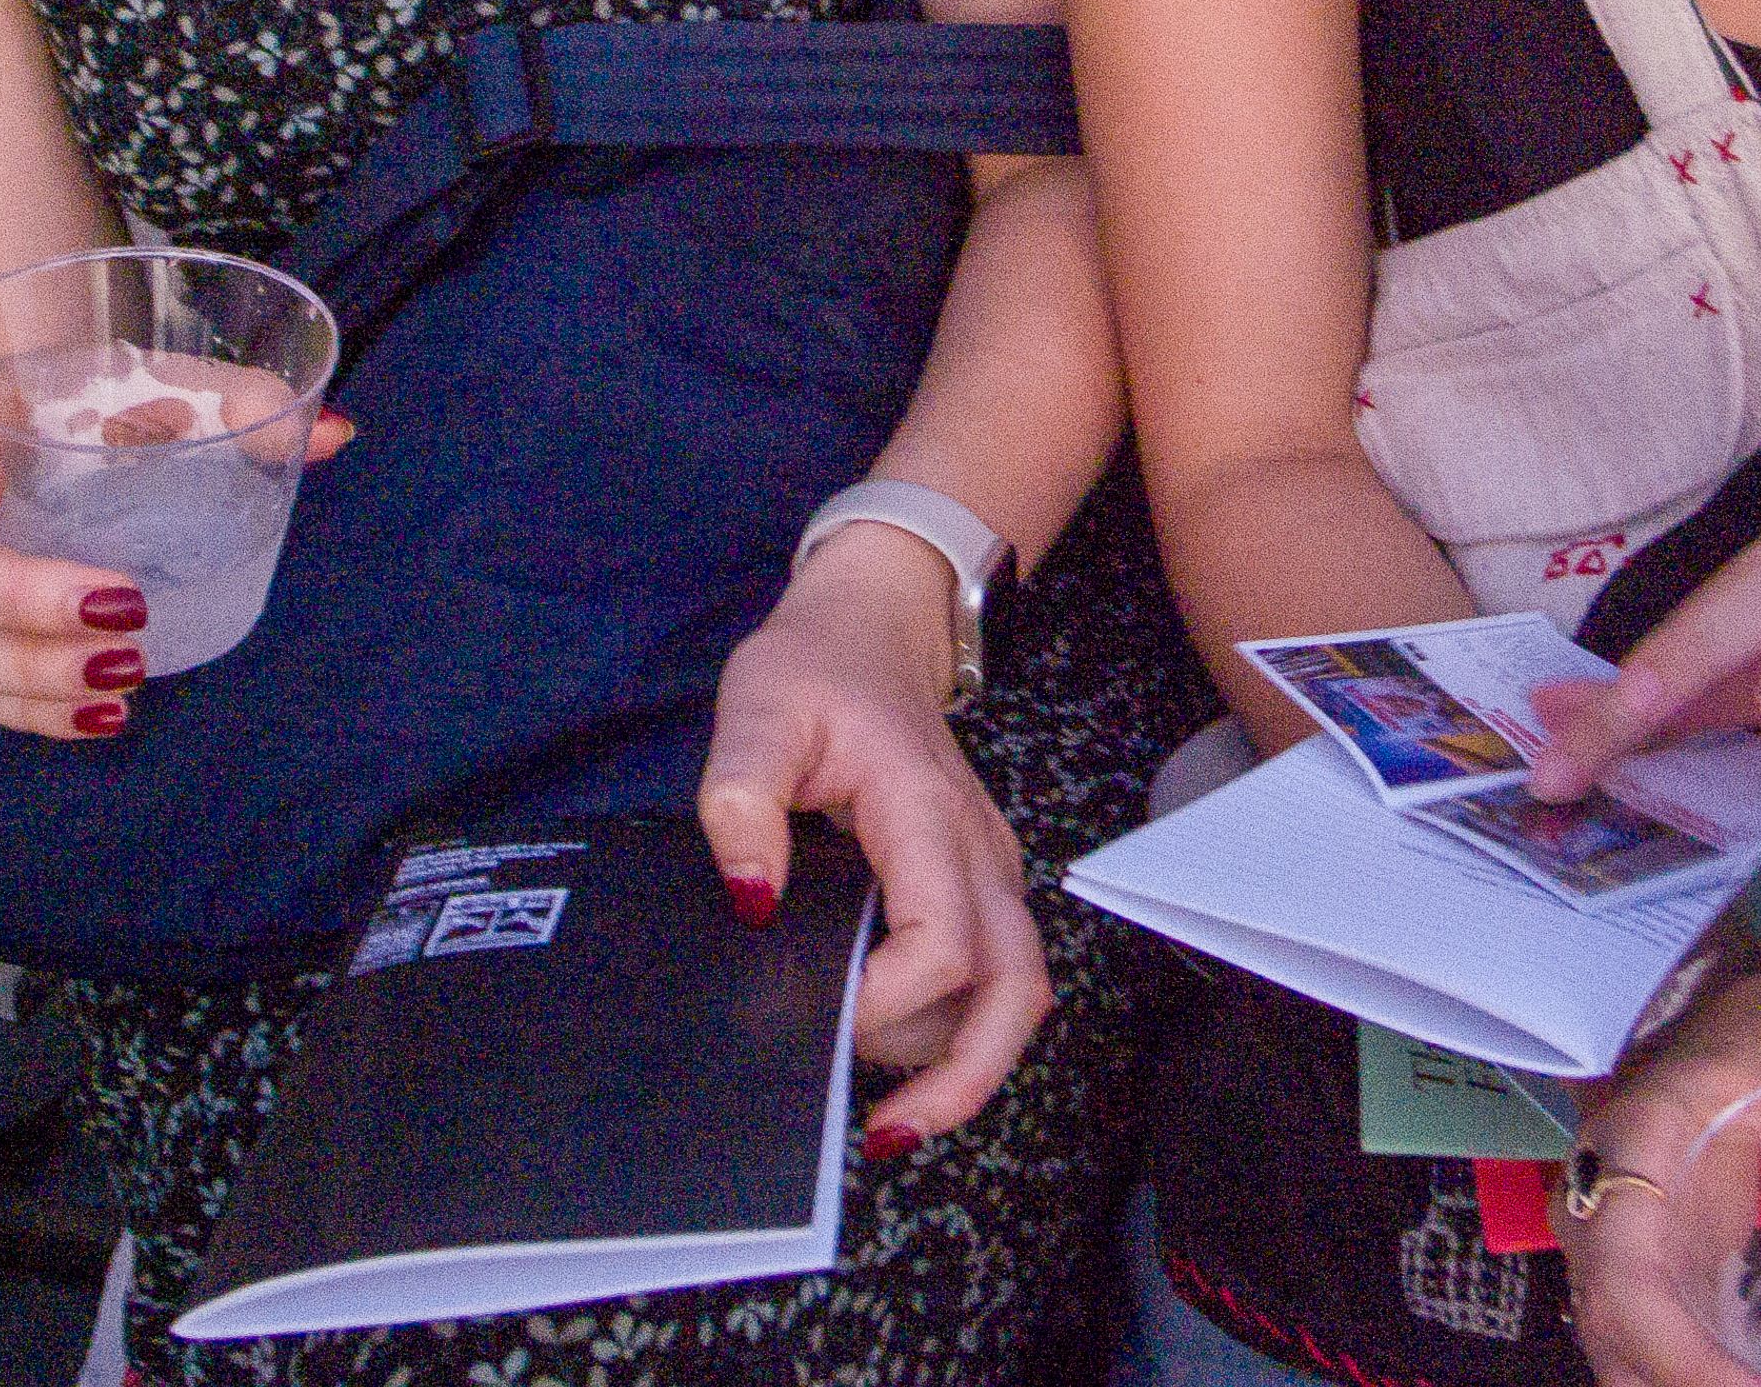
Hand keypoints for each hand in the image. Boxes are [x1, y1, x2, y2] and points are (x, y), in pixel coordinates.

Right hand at [0, 385, 352, 739]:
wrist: (0, 441)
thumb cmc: (72, 410)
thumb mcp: (143, 386)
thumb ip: (231, 401)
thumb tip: (333, 435)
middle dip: (18, 598)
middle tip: (123, 607)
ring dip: (26, 672)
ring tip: (124, 675)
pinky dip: (22, 710)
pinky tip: (97, 712)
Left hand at [699, 522, 1050, 1148]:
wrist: (874, 627)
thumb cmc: (815, 667)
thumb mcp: (758, 708)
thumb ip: (743, 800)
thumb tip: (752, 902)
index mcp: (925, 810)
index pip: (944, 937)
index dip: (889, 998)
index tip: (822, 1010)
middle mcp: (977, 850)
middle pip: (1016, 987)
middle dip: (966, 1076)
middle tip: (892, 1133)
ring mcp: (987, 871)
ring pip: (1016, 992)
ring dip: (966, 1065)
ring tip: (888, 1115)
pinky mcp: (978, 887)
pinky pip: (995, 977)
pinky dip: (961, 1035)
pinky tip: (900, 1063)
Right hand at [1563, 970, 1760, 1386]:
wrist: (1685, 1002)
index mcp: (1640, 1154)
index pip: (1628, 1281)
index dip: (1680, 1361)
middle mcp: (1607, 1221)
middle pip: (1624, 1352)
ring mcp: (1621, 1260)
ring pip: (1631, 1366)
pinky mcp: (1651, 1281)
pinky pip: (1657, 1357)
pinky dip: (1707, 1385)